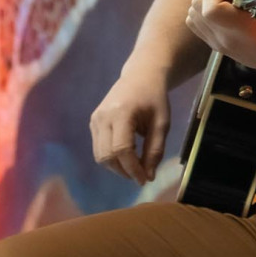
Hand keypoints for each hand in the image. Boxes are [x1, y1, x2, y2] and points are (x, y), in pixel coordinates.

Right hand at [89, 69, 170, 185]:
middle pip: (107, 155)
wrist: (140, 76)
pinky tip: (126, 156)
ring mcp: (95, 119)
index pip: (122, 149)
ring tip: (135, 167)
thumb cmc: (155, 98)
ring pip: (100, 155)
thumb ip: (155, 149)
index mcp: (121, 112)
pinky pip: (99, 148)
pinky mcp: (93, 122)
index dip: (132, 168)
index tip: (144, 180)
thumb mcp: (162, 123)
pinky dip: (111, 158)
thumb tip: (148, 176)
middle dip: (124, 171)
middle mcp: (103, 116)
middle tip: (141, 175)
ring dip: (116, 167)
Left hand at [183, 0, 255, 73]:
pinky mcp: (216, 46)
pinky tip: (224, 11)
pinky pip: (196, 24)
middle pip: (196, 6)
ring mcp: (217, 45)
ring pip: (192, 14)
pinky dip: (203, 13)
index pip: (209, 8)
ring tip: (228, 2)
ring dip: (206, 1)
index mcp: (241, 29)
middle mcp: (224, 39)